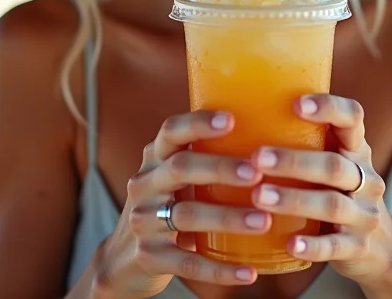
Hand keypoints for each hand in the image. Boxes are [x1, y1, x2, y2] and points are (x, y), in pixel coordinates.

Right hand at [92, 110, 269, 297]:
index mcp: (155, 157)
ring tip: (263, 220)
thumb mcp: (175, 175)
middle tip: (256, 173)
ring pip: (186, 215)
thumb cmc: (167, 204)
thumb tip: (267, 129)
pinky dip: (219, 269)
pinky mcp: (148, 256)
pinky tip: (248, 271)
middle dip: (219, 168)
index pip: (171, 131)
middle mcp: (145, 183)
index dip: (198, 123)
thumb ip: (204, 154)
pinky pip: (186, 262)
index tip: (231, 120)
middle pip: (180, 167)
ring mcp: (143, 220)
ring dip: (227, 218)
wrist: (123, 259)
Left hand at [250, 94, 391, 285]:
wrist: (380, 246)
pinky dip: (311, 246)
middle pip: (334, 165)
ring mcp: (364, 214)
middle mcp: (366, 177)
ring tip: (259, 196)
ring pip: (332, 204)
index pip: (353, 118)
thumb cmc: (336, 189)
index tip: (297, 104)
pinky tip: (288, 243)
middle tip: (257, 157)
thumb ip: (301, 138)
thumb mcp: (330, 158)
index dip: (329, 108)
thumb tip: (235, 110)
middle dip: (294, 161)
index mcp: (356, 148)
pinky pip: (335, 247)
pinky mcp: (358, 247)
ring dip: (294, 200)